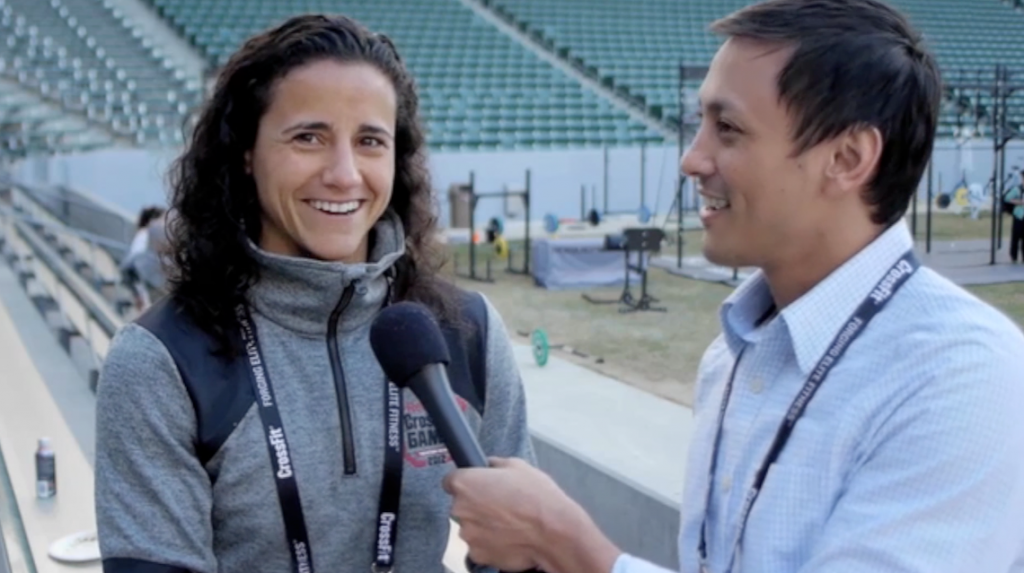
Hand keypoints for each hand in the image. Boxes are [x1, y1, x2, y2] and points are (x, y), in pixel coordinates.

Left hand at [442, 457, 620, 572]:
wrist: (552, 532)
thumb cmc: (536, 497)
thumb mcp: (518, 465)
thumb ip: (495, 464)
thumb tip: (488, 465)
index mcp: (465, 483)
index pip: (451, 480)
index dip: (467, 482)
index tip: (478, 485)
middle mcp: (460, 509)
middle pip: (461, 505)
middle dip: (476, 504)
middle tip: (500, 503)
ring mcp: (467, 534)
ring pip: (471, 526)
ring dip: (483, 524)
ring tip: (509, 522)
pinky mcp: (477, 554)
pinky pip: (479, 545)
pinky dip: (490, 542)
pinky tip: (509, 536)